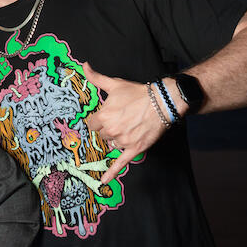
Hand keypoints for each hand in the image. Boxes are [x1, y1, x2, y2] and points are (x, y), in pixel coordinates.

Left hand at [83, 62, 169, 183]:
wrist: (162, 103)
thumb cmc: (137, 93)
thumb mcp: (114, 84)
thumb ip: (96, 78)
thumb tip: (84, 65)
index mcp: (104, 116)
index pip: (92, 124)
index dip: (98, 120)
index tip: (106, 116)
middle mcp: (112, 130)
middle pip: (101, 135)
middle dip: (108, 128)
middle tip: (120, 120)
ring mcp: (123, 141)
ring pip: (111, 145)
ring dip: (116, 139)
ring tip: (128, 127)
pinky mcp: (135, 149)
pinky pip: (120, 163)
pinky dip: (111, 173)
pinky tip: (103, 181)